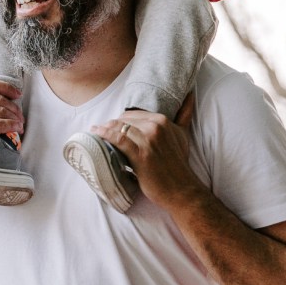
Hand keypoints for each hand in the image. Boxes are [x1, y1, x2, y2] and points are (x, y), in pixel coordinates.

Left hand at [91, 93, 203, 209]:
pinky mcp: (140, 154)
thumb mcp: (183, 135)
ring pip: (119, 127)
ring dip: (105, 129)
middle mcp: (156, 127)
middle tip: (102, 131)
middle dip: (112, 125)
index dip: (120, 120)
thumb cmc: (178, 163)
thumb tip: (190, 94)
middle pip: (124, 120)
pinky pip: (118, 139)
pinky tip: (96, 134)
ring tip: (97, 132)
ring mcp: (148, 140)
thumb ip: (184, 115)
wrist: (181, 190)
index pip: (133, 114)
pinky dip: (104, 135)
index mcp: (163, 120)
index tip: (112, 126)